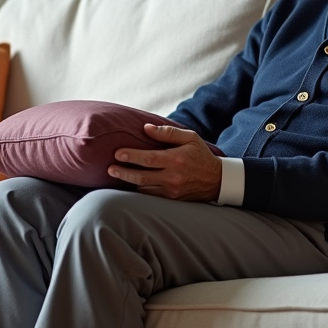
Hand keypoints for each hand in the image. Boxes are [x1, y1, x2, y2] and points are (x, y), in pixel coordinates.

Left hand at [107, 124, 221, 201]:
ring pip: (144, 188)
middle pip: (141, 176)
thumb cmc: (201, 155)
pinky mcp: (171, 199)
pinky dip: (139, 189)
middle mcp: (172, 177)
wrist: (217, 180)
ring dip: (129, 182)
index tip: (117, 153)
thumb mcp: (189, 138)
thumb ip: (167, 133)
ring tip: (116, 175)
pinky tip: (130, 184)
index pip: (148, 158)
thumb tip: (146, 128)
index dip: (131, 156)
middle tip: (110, 168)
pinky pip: (150, 196)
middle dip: (123, 172)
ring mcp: (171, 190)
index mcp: (176, 159)